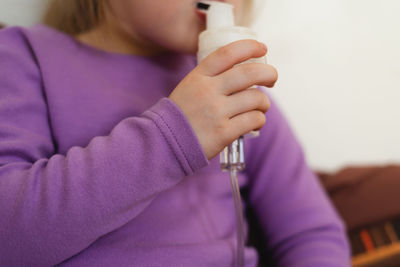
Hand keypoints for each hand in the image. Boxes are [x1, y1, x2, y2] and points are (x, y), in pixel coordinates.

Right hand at [169, 39, 277, 159]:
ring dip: (264, 103)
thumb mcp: (189, 87)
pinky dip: (259, 120)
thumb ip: (212, 78)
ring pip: (256, 99)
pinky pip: (254, 120)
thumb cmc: (182, 115)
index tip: (262, 48)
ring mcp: (216, 112)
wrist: (165, 144)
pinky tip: (255, 122)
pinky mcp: (224, 133)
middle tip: (272, 78)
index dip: (249, 47)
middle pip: (250, 73)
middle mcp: (208, 91)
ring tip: (261, 107)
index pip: (228, 53)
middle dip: (269, 73)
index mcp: (199, 76)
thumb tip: (244, 72)